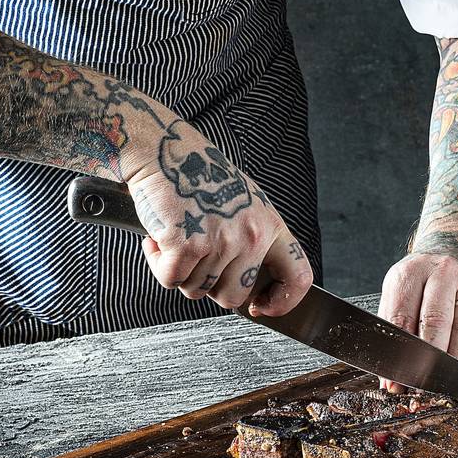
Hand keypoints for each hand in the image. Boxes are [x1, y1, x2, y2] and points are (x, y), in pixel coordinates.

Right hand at [124, 118, 312, 315]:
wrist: (164, 150)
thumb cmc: (199, 175)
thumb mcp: (243, 204)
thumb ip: (252, 241)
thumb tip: (248, 289)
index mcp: (270, 225)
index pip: (299, 277)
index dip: (283, 302)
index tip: (260, 307)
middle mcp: (251, 236)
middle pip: (233, 297)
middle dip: (209, 286)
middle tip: (196, 257)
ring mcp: (221, 241)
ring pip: (196, 290)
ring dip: (180, 271)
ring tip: (177, 236)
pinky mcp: (188, 245)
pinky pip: (171, 280)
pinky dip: (158, 264)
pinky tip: (159, 238)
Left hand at [377, 251, 457, 391]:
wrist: (457, 248)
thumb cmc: (422, 279)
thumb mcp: (400, 291)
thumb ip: (393, 331)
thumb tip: (390, 380)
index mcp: (412, 272)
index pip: (402, 316)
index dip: (398, 353)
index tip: (394, 381)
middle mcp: (443, 274)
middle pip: (435, 321)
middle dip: (427, 360)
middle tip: (419, 387)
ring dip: (453, 364)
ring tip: (442, 386)